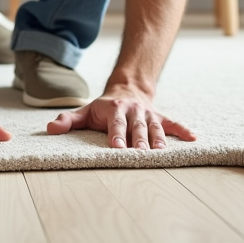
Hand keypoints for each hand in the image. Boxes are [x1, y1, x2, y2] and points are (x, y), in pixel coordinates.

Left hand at [47, 88, 195, 149]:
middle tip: (141, 154)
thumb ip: (68, 120)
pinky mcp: (160, 117)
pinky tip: (193, 138)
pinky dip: (183, 130)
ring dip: (159, 140)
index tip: (116, 147)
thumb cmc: (102, 107)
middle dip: (138, 141)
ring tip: (162, 153)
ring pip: (155, 128)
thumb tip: (50, 130)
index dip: (115, 136)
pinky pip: (173, 124)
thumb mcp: (85, 111)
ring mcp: (148, 115)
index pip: (115, 125)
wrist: (127, 88)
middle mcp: (133, 112)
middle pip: (136, 128)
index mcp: (114, 110)